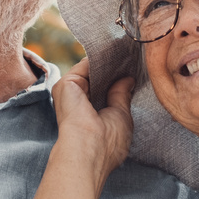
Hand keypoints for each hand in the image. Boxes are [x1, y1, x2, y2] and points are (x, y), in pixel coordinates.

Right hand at [51, 57, 134, 181]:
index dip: (118, 81)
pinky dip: (99, 57)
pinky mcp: (65, 85)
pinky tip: (115, 50)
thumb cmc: (107, 142)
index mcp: (91, 117)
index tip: (133, 68)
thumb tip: (127, 80)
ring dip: (108, 61)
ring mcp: (70, 95)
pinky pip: (84, 65)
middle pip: (97, 81)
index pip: (105, 93)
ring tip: (127, 48)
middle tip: (132, 55)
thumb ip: (121, 96)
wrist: (87, 150)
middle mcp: (78, 105)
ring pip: (90, 72)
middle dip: (114, 70)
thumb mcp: (121, 115)